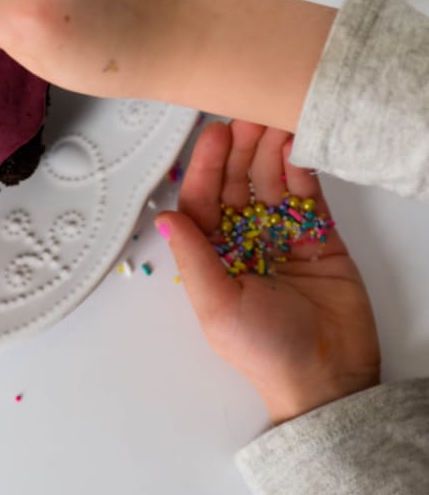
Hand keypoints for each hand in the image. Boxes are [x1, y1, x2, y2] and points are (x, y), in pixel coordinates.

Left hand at [156, 120, 380, 424]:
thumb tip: (164, 217)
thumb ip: (194, 258)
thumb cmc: (265, 352)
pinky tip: (297, 144)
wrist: (329, 378)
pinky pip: (307, 193)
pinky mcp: (318, 235)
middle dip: (241, 148)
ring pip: (271, 180)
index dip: (208, 164)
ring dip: (271, 150)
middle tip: (249, 115)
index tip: (215, 133)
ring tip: (275, 120)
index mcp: (214, 253)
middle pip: (238, 181)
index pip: (205, 198)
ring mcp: (282, 234)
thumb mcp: (218, 307)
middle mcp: (245, 238)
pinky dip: (302, 167)